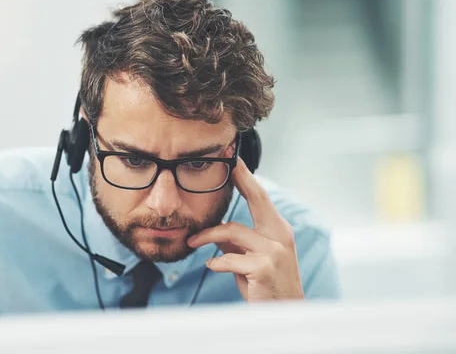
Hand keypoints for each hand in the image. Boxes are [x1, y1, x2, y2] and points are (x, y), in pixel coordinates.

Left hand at [187, 158, 303, 301]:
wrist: (284, 316)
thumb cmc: (265, 287)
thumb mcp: (249, 260)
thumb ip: (236, 242)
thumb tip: (214, 230)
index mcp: (277, 230)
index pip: (260, 197)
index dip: (246, 177)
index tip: (234, 159)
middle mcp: (280, 235)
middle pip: (257, 198)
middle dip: (241, 178)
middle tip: (226, 163)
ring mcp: (275, 250)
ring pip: (232, 231)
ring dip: (207, 236)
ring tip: (192, 241)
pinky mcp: (265, 267)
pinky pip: (229, 258)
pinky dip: (216, 262)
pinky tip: (210, 265)